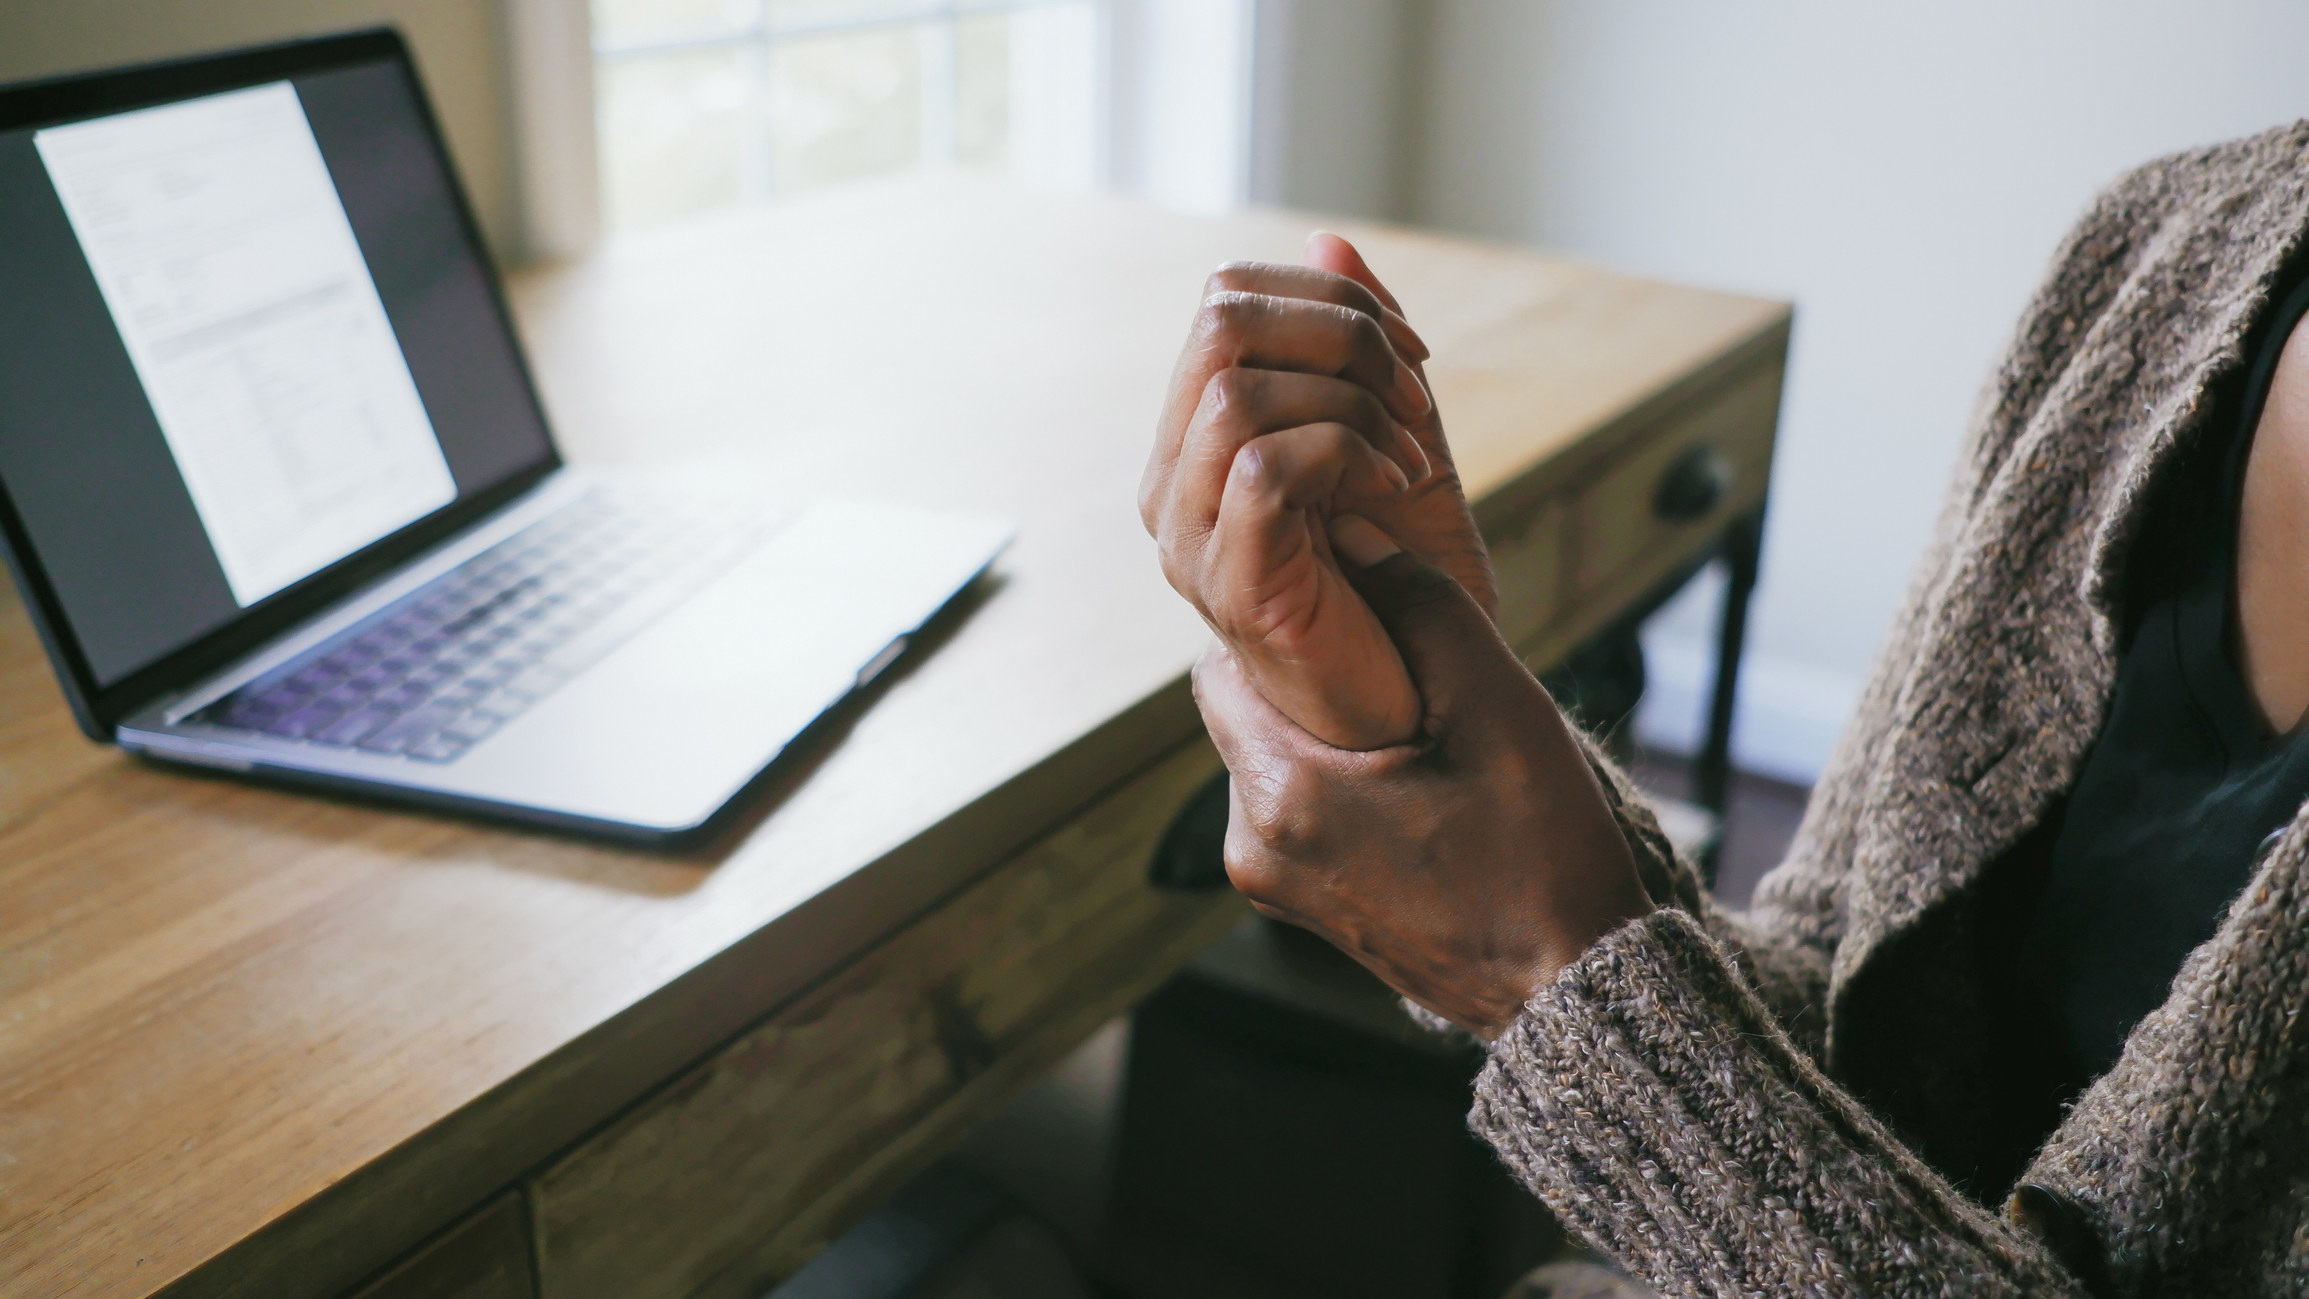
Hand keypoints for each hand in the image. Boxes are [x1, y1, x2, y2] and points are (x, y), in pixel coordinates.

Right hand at [1141, 233, 1495, 750]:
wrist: (1419, 701)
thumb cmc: (1399, 582)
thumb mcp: (1397, 436)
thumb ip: (1363, 349)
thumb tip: (1331, 238)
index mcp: (1199, 437)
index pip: (1225, 297)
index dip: (1331, 298)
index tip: (1413, 358)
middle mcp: (1173, 481)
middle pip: (1221, 321)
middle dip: (1343, 334)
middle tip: (1415, 399)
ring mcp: (1189, 536)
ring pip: (1236, 390)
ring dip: (1352, 401)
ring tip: (1409, 454)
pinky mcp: (1228, 583)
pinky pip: (1263, 465)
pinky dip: (1348, 452)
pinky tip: (1397, 485)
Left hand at [1192, 541, 1650, 1037]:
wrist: (1575, 996)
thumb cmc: (1545, 856)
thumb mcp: (1497, 706)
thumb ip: (1420, 606)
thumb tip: (1352, 534)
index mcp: (1283, 796)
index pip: (1223, 661)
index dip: (1278, 622)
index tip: (1346, 609)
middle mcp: (1254, 848)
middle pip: (1242, 710)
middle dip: (1302, 674)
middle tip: (1391, 662)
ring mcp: (1274, 888)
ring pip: (1270, 759)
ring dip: (1323, 729)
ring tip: (1413, 729)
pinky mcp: (1305, 911)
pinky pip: (1295, 811)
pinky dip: (1336, 780)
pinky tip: (1412, 780)